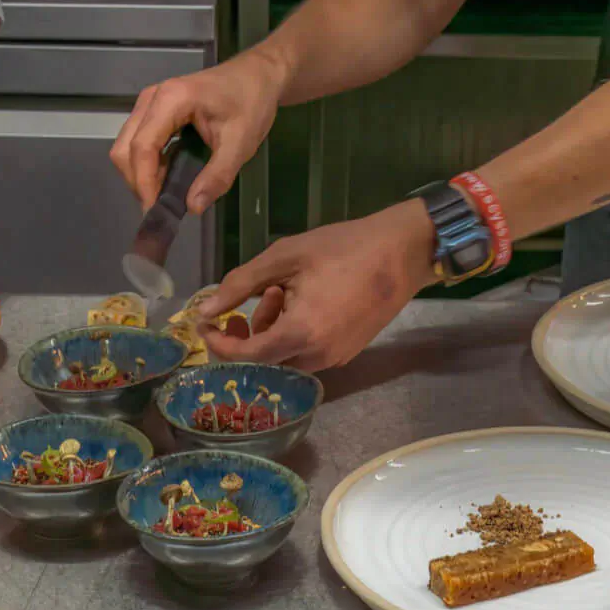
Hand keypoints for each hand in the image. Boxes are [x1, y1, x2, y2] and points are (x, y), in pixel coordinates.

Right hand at [110, 50, 289, 213]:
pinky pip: (138, 141)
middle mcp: (152, 98)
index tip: (155, 211)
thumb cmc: (251, 102)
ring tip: (165, 195)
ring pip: (127, 146)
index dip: (144, 183)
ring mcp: (150, 103)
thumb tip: (193, 207)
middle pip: (126, 148)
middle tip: (161, 207)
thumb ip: (217, 176)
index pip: (143, 147)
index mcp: (171, 99)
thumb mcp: (240, 144)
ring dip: (140, 174)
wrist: (257, 75)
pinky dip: (146, 164)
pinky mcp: (153, 110)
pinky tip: (166, 178)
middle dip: (138, 182)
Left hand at [195, 200, 437, 370]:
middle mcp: (318, 356)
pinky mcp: (348, 352)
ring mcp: (336, 357)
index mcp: (301, 334)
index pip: (246, 357)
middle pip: (264, 361)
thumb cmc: (343, 248)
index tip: (206, 323)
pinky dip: (293, 332)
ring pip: (286, 357)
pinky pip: (307, 352)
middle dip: (247, 335)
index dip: (219, 343)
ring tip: (279, 292)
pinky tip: (301, 300)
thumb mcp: (284, 257)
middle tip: (246, 303)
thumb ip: (239, 284)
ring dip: (271, 331)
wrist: (405, 251)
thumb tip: (204, 310)